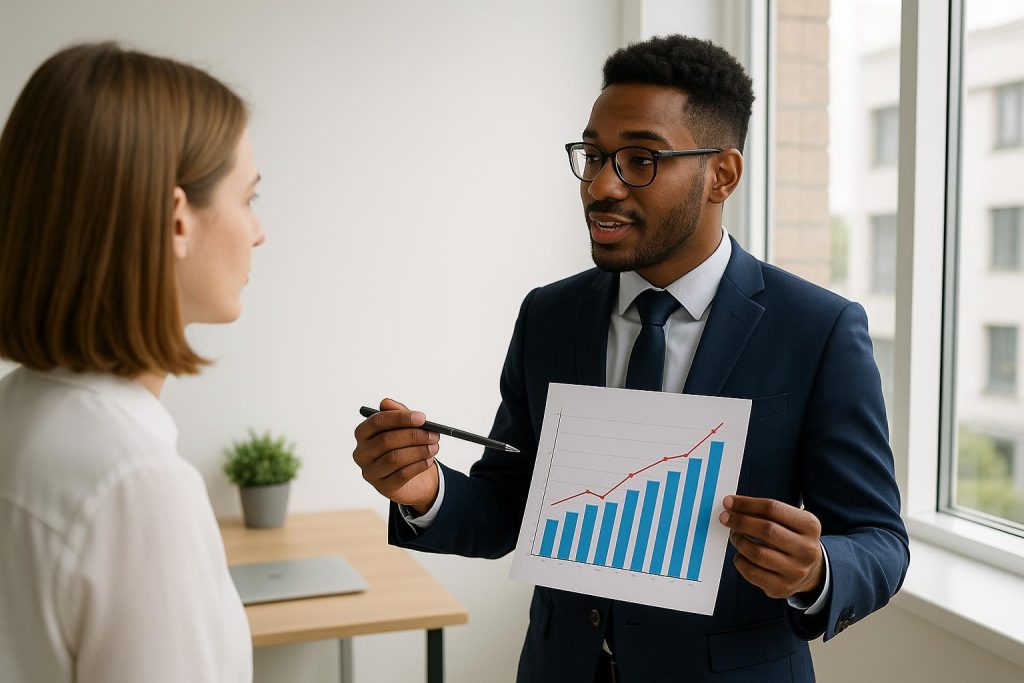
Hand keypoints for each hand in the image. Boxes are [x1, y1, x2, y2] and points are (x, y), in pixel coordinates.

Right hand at [353, 398, 439, 513]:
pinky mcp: (382, 487)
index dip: (400, 418)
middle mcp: (361, 453)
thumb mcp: (402, 428)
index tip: (422, 418)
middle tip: (434, 434)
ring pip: (395, 458)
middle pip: (386, 440)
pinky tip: (429, 460)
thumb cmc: (403, 446)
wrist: (410, 478)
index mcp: (363, 434)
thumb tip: (386, 402)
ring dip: (419, 451)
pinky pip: (402, 474)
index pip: (377, 422)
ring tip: (435, 447)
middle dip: (414, 436)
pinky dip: (419, 465)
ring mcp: (370, 472)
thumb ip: (397, 413)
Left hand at [719, 495, 824, 599]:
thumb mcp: (791, 521)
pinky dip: (740, 561)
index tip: (729, 502)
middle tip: (725, 518)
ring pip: (757, 553)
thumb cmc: (793, 539)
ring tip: (735, 536)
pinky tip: (741, 555)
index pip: (773, 508)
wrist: (811, 571)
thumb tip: (733, 506)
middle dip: (740, 521)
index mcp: (810, 526)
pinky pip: (752, 572)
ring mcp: (796, 571)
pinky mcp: (782, 587)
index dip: (747, 504)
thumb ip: (766, 512)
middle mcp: (807, 549)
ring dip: (739, 541)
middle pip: (766, 530)